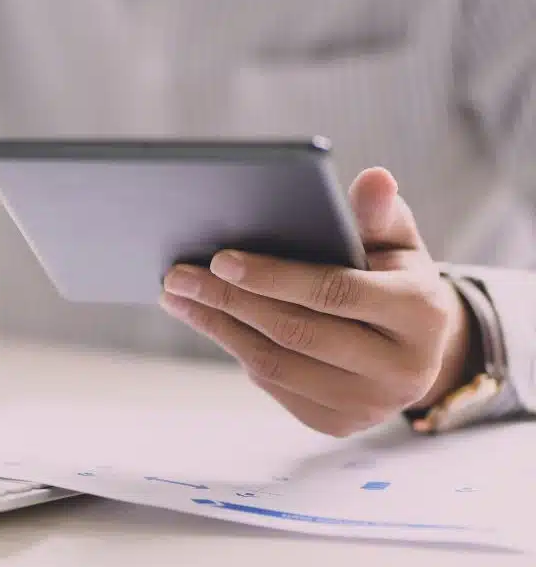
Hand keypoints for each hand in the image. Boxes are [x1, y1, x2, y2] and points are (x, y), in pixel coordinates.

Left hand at [160, 168, 473, 436]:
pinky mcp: (340, 423)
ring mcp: (370, 404)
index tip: (220, 258)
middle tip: (179, 275)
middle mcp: (401, 369)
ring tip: (179, 296)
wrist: (419, 349)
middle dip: (229, 300)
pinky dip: (236, 349)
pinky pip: (275, 385)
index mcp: (421, 313)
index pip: (333, 291)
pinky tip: (207, 320)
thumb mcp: (397, 242)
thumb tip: (374, 177)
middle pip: (295, 330)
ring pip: (277, 364)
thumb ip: (379, 212)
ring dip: (218, 327)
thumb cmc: (395, 277)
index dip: (273, 276)